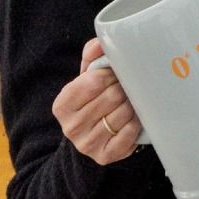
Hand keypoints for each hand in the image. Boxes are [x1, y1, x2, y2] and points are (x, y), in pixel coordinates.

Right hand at [53, 38, 142, 163]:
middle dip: (123, 89)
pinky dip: (136, 123)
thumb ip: (92, 55)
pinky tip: (133, 118)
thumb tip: (102, 42)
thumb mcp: (87, 77)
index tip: (115, 74)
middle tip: (127, 87)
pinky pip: (129, 134)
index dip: (110, 74)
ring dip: (132, 105)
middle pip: (111, 97)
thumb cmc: (92, 100)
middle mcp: (70, 127)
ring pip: (122, 114)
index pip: (93, 81)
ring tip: (130, 101)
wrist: (90, 136)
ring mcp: (86, 144)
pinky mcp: (104, 156)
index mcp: (62, 105)